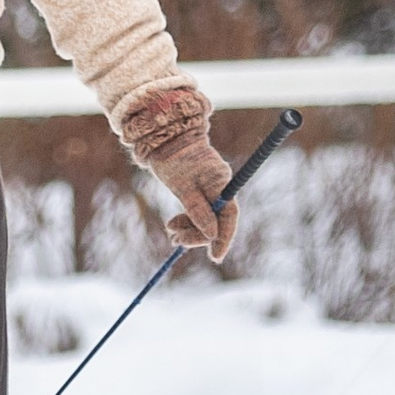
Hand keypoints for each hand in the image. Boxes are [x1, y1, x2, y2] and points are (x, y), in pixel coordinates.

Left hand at [113, 82, 239, 262]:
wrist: (164, 137)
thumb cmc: (172, 158)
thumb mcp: (182, 187)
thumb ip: (197, 211)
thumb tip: (211, 235)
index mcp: (220, 183)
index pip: (229, 216)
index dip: (224, 238)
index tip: (215, 257)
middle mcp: (220, 186)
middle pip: (216, 220)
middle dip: (198, 234)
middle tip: (176, 241)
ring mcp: (211, 188)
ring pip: (206, 217)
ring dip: (189, 229)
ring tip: (171, 233)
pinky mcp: (200, 189)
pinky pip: (198, 211)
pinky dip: (187, 220)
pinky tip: (173, 225)